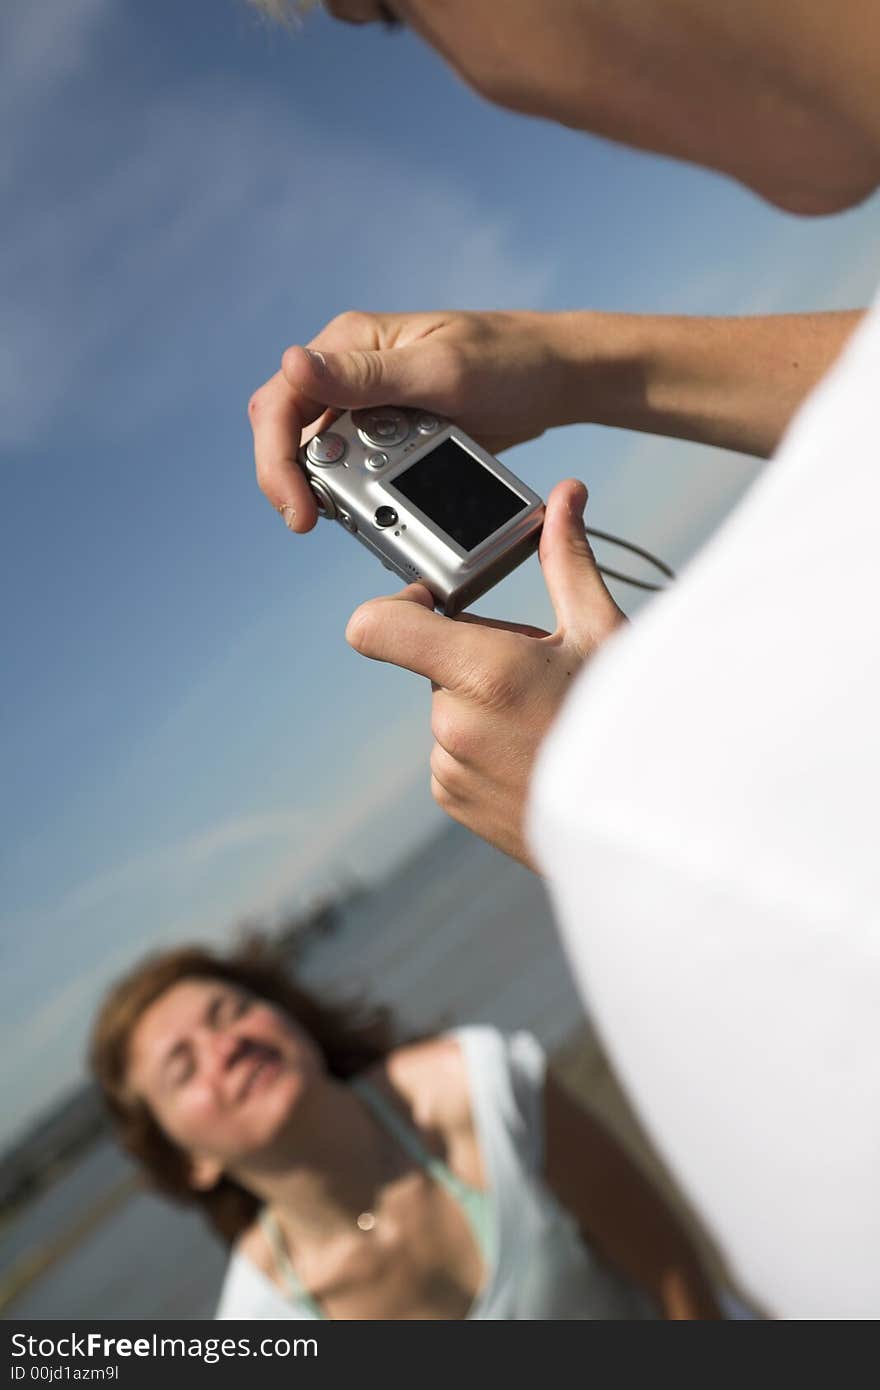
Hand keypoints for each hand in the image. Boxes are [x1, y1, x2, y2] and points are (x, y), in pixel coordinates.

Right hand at [247, 309, 574, 532]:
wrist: (557, 379)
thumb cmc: (508, 359)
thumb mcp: (438, 371)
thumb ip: (366, 377)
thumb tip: (292, 363)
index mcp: (349, 345)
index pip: (281, 402)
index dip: (275, 460)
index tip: (298, 508)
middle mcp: (350, 373)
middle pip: (291, 436)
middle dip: (298, 483)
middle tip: (316, 523)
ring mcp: (370, 407)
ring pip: (323, 459)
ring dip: (335, 491)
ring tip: (368, 511)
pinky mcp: (393, 436)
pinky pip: (360, 472)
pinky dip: (367, 495)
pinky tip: (390, 510)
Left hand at [344, 479, 625, 867]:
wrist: (646, 822)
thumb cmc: (631, 726)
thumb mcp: (603, 635)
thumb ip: (567, 561)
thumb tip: (566, 497)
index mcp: (482, 673)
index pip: (376, 627)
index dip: (397, 606)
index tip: (436, 605)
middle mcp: (454, 724)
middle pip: (434, 663)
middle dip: (476, 659)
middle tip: (538, 675)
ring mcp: (451, 769)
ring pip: (449, 710)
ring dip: (483, 707)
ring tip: (544, 721)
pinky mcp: (455, 801)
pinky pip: (453, 753)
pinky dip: (485, 747)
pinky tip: (535, 753)